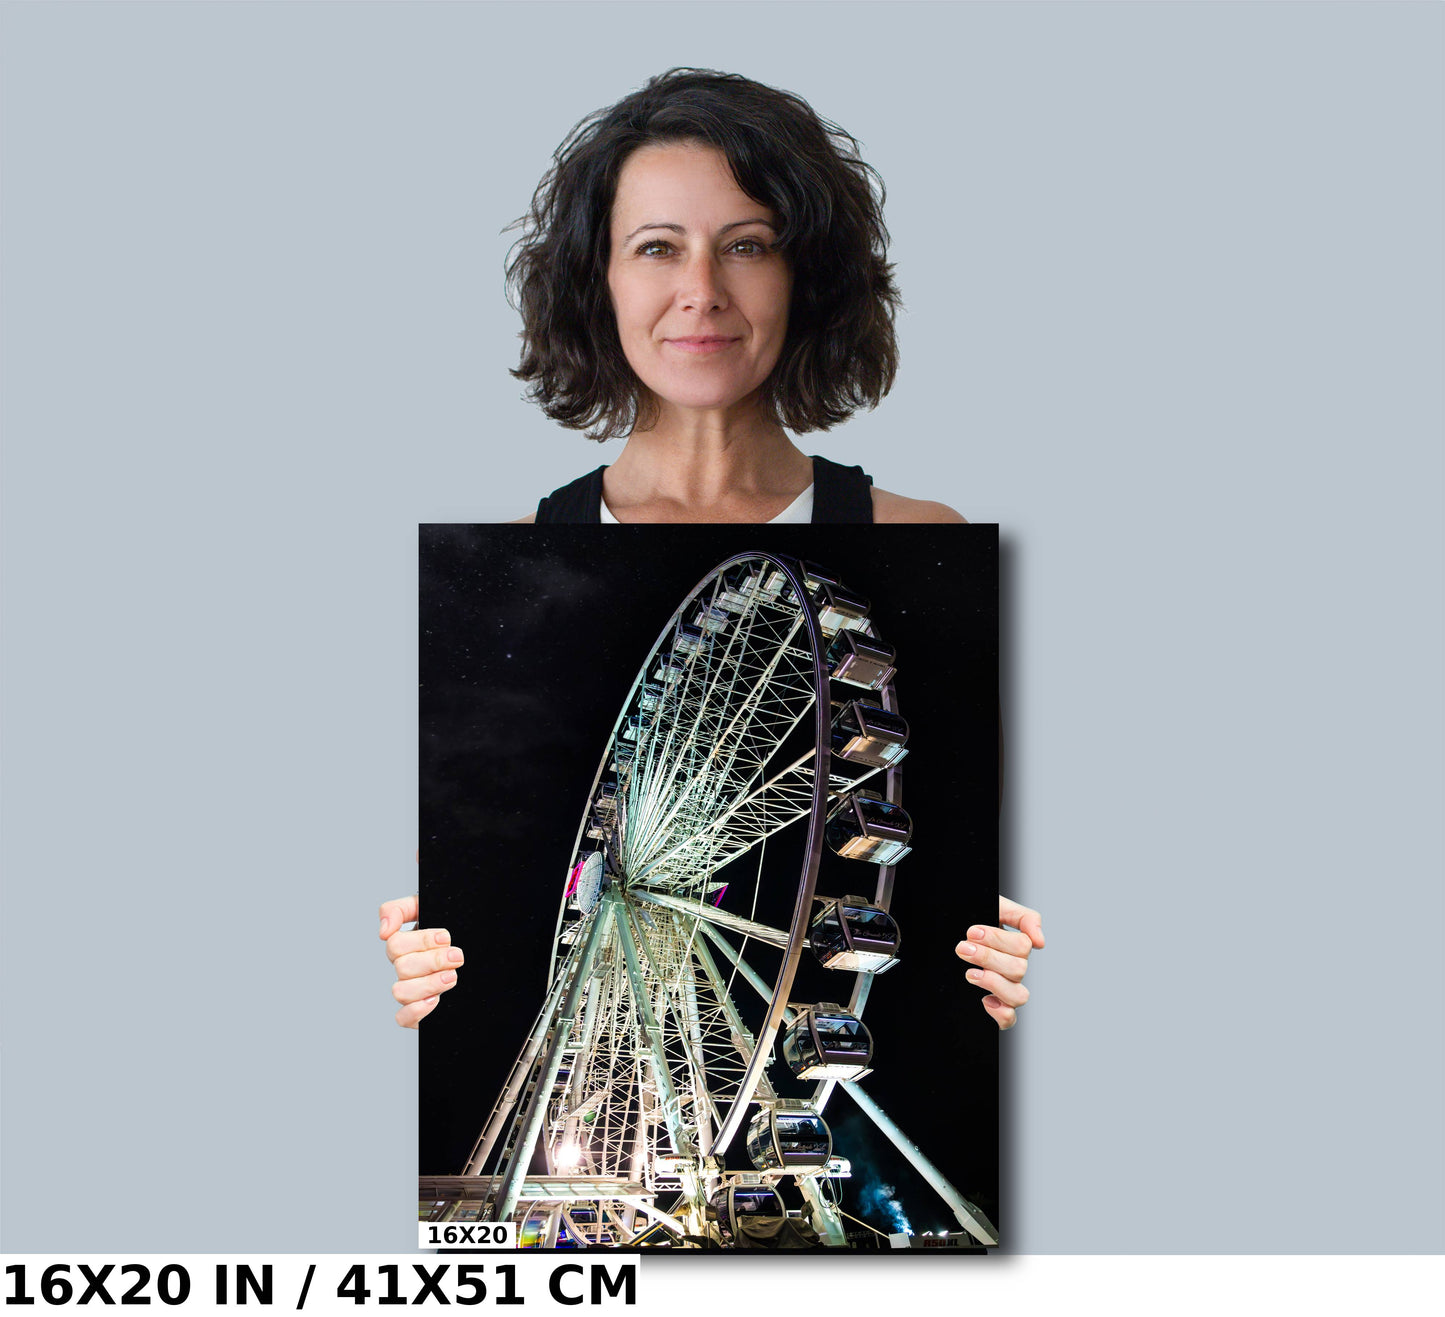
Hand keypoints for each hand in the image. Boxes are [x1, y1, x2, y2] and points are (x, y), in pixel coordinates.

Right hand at [380, 893, 463, 1028]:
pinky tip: (436, 1000)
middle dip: (433, 961)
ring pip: (400, 992)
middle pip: (402, 968)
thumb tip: (384, 930)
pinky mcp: (419, 1012)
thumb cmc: (455, 929)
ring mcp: (412, 991)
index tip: (446, 937)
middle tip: (457, 957)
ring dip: (428, 984)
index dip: (422, 941)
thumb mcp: (430, 909)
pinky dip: (416, 1010)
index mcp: (406, 946)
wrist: (484, 953)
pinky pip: (402, 1018)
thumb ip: (400, 910)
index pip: (395, 944)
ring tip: (452, 977)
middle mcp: (406, 969)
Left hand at [955, 895, 1044, 1029]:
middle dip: (988, 957)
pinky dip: (1001, 1012)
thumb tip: (1040, 942)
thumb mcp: (994, 907)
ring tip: (970, 973)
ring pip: (1019, 996)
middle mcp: (1012, 968)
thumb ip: (1023, 917)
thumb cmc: (968, 919)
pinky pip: (1010, 1019)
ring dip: (994, 983)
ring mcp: (1004, 988)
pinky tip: (984, 999)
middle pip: (1019, 969)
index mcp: (1014, 945)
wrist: (940, 933)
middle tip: (963, 948)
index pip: (1023, 946)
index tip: (971, 932)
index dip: (998, 940)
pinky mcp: (994, 1005)